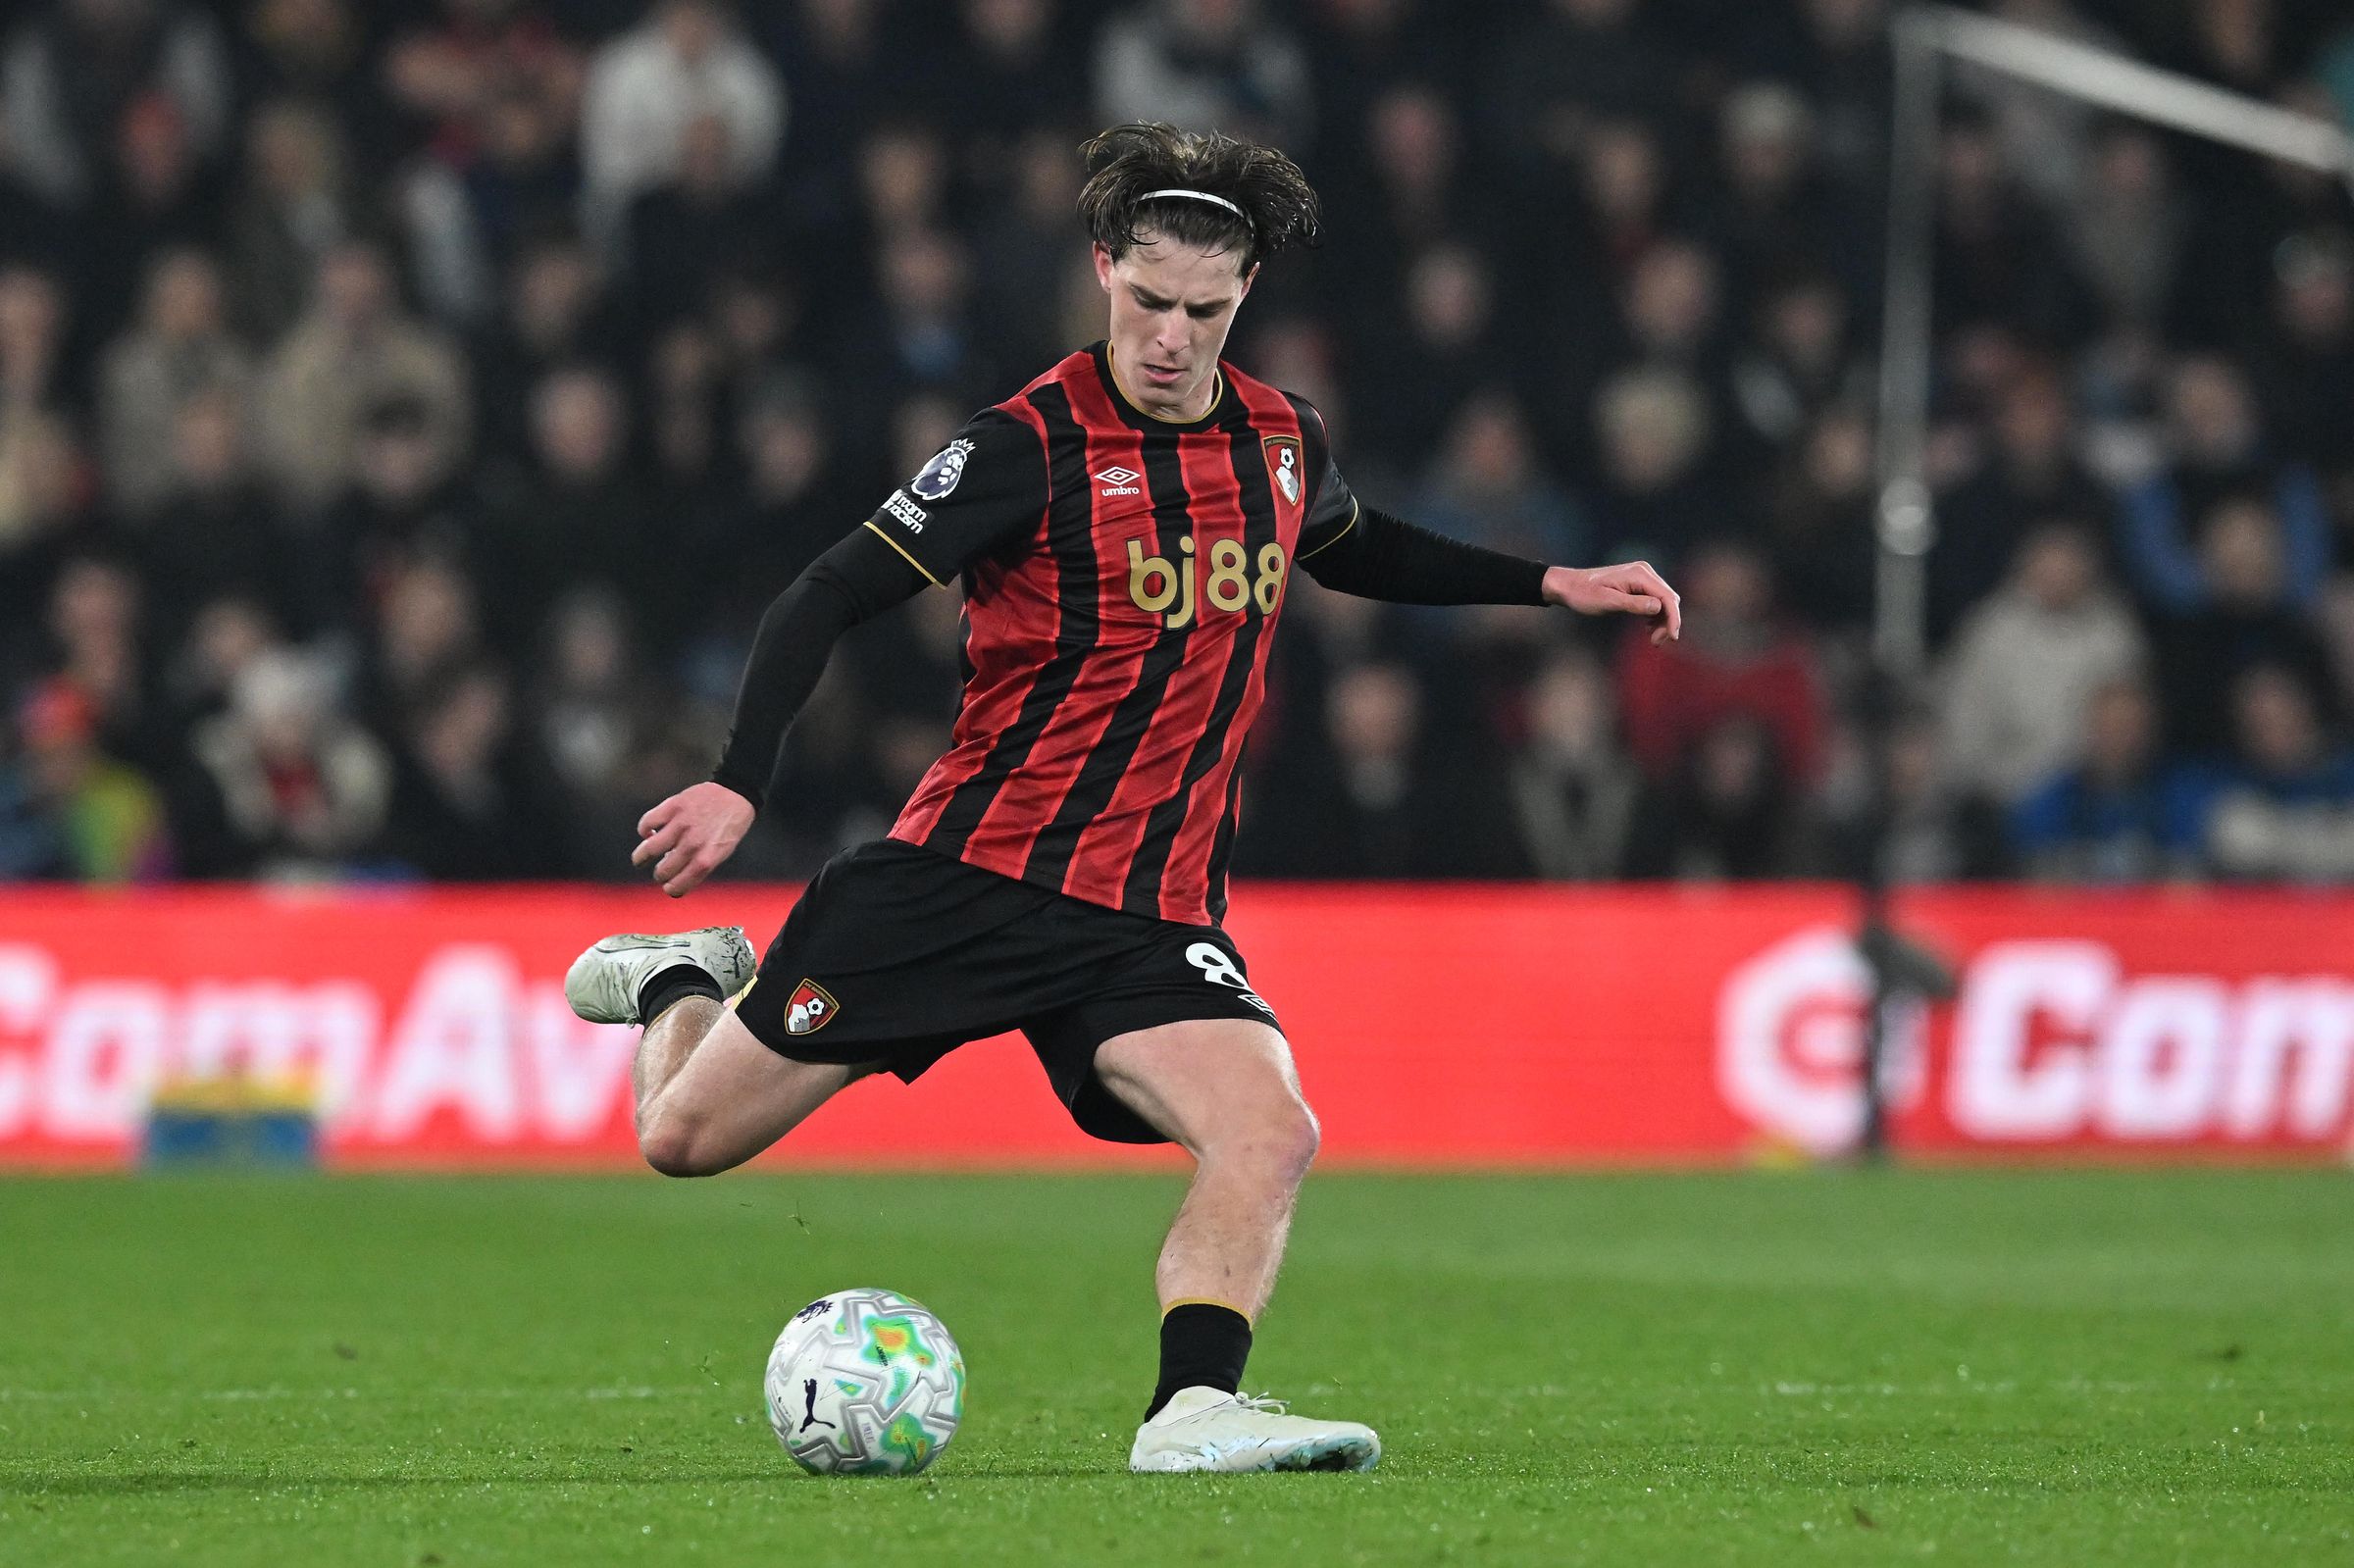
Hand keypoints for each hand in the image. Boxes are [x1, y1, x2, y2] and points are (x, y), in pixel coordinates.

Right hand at [631, 781, 755, 897]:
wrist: (736, 792)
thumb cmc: (729, 826)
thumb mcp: (722, 851)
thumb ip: (700, 864)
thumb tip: (673, 875)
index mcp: (707, 858)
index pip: (680, 885)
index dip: (671, 889)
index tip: (668, 887)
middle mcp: (693, 844)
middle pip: (663, 871)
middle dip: (659, 875)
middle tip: (659, 871)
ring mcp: (681, 824)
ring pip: (649, 849)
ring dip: (641, 857)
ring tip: (641, 858)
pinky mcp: (673, 806)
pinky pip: (647, 823)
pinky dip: (644, 830)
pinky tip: (649, 833)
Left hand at [1543, 561, 1681, 644]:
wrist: (1568, 586)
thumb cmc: (1583, 594)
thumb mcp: (1607, 602)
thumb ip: (1633, 604)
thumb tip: (1658, 607)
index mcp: (1639, 574)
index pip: (1666, 597)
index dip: (1673, 618)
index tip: (1672, 638)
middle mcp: (1644, 572)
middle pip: (1668, 599)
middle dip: (1668, 622)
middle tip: (1656, 642)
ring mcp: (1642, 577)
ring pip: (1663, 602)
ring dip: (1663, 621)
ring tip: (1653, 639)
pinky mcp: (1637, 585)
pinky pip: (1655, 601)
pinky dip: (1655, 616)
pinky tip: (1648, 629)